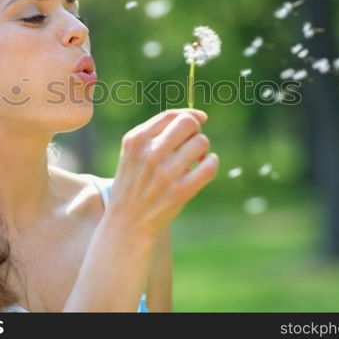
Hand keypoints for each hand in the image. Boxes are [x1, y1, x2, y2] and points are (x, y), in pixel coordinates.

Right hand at [107, 108, 218, 237]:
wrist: (126, 223)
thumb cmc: (134, 183)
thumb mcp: (133, 152)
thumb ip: (157, 132)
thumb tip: (197, 116)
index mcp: (136, 139)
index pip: (171, 115)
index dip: (190, 115)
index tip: (199, 120)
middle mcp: (150, 153)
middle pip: (188, 124)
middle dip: (196, 131)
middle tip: (192, 144)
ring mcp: (165, 172)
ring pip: (201, 142)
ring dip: (203, 149)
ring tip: (195, 160)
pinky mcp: (180, 191)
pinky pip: (210, 166)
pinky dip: (212, 163)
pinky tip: (204, 167)